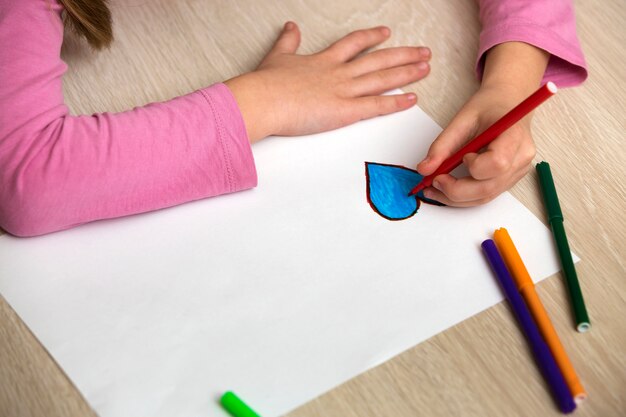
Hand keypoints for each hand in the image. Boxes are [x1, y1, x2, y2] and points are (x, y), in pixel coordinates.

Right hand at [225, 22, 430, 141]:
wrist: (262, 100)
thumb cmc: (266, 84)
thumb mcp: (276, 56)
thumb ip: (287, 42)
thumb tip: (290, 27)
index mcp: (323, 60)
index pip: (354, 44)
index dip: (371, 37)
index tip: (386, 33)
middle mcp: (338, 73)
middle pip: (377, 59)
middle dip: (402, 55)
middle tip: (422, 52)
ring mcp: (343, 91)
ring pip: (382, 79)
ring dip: (406, 72)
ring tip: (425, 68)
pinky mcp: (344, 112)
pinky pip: (376, 106)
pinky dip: (396, 102)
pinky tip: (412, 99)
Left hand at [416, 85, 535, 205]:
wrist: (508, 103)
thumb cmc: (489, 107)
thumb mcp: (462, 119)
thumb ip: (442, 145)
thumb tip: (424, 169)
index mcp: (515, 136)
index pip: (497, 163)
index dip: (475, 166)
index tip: (462, 157)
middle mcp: (521, 158)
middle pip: (488, 188)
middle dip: (455, 191)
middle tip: (432, 182)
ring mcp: (518, 171)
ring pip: (485, 197)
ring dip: (455, 198)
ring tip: (433, 188)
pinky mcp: (509, 179)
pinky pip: (485, 195)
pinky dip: (463, 196)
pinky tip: (446, 189)